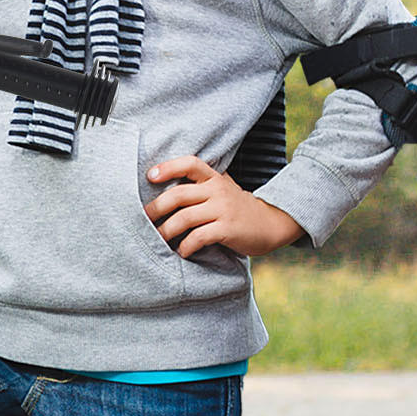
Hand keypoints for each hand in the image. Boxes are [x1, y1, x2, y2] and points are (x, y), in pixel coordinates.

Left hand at [144, 155, 302, 257]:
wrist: (271, 223)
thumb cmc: (237, 208)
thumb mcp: (222, 189)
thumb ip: (200, 186)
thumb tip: (162, 191)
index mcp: (214, 178)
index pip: (190, 163)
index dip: (168, 167)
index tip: (150, 176)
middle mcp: (218, 190)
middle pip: (179, 195)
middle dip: (156, 208)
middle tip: (144, 220)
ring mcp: (223, 209)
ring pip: (185, 218)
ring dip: (167, 231)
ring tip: (160, 239)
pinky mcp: (228, 229)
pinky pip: (199, 237)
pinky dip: (186, 246)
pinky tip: (182, 251)